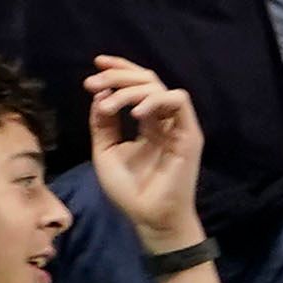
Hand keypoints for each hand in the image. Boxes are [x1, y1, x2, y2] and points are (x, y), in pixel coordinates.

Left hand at [83, 56, 207, 252]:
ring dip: (130, 89)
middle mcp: (164, 120)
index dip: (119, 70)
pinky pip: (178, 101)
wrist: (148, 218)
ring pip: (159, 87)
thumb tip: (99, 95)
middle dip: (118, 75)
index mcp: (148, 123)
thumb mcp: (106, 151)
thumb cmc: (130, 191)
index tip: (96, 64)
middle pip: (147, 80)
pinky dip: (155, 100)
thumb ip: (103, 123)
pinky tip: (135, 114)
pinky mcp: (189, 134)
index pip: (138, 85)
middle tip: (93, 83)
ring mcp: (178, 126)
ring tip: (110, 107)